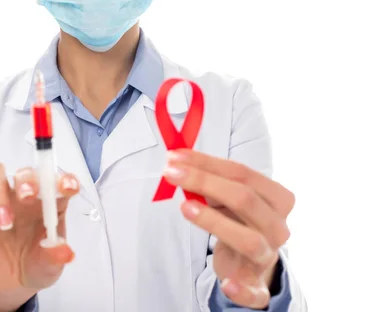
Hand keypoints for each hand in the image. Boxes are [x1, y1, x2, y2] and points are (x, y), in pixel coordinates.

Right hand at [0, 162, 79, 311]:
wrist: (11, 281)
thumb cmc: (36, 265)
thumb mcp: (50, 266)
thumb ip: (56, 257)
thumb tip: (64, 251)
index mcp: (52, 202)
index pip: (60, 181)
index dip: (65, 179)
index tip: (66, 188)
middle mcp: (27, 193)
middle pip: (25, 171)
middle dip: (27, 181)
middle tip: (26, 198)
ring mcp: (1, 196)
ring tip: (3, 222)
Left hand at [162, 150, 294, 308]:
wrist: (252, 263)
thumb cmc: (237, 220)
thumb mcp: (228, 198)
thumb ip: (209, 179)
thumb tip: (176, 161)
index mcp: (277, 199)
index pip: (243, 173)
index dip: (207, 162)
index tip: (174, 156)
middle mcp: (277, 226)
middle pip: (245, 199)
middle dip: (205, 182)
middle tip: (171, 173)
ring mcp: (268, 257)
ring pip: (248, 239)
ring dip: (215, 222)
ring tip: (185, 207)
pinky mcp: (257, 288)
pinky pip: (254, 293)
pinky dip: (242, 290)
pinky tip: (227, 285)